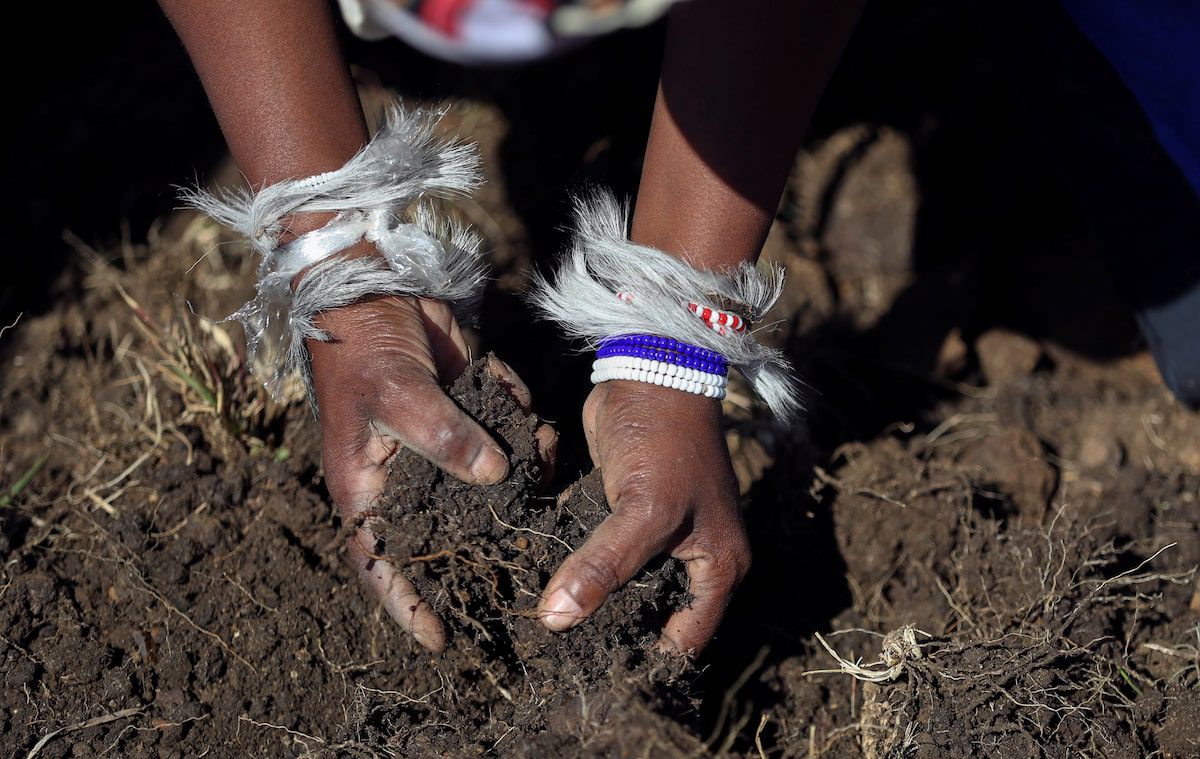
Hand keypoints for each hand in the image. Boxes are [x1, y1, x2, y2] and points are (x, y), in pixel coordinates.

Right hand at [310, 295, 553, 651]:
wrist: (374, 288)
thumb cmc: (363, 349)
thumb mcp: (397, 396)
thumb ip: (445, 439)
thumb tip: (496, 477)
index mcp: (367, 487)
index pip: (380, 563)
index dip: (406, 605)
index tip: (439, 641)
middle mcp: (403, 476)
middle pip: (443, 530)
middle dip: (484, 542)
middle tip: (527, 564)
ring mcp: (438, 444)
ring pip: (484, 482)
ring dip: (518, 471)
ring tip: (543, 460)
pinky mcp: (466, 413)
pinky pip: (500, 434)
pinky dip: (518, 424)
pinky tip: (526, 411)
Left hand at [537, 380, 749, 654]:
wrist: (651, 370)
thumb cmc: (665, 439)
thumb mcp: (644, 509)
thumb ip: (604, 567)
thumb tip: (555, 622)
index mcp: (718, 569)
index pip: (682, 641)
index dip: (642, 662)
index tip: (590, 678)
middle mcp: (693, 560)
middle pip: (648, 618)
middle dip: (607, 634)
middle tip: (555, 660)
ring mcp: (658, 538)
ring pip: (619, 588)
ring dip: (586, 600)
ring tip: (540, 627)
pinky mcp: (624, 515)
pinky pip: (599, 556)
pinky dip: (575, 566)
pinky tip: (538, 583)